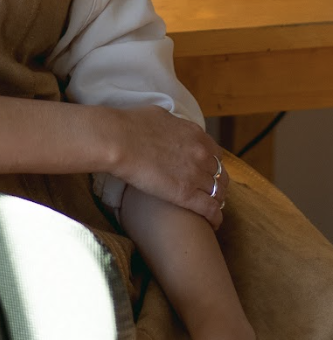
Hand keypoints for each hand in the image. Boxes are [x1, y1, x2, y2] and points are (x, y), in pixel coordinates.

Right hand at [106, 105, 228, 226]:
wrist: (119, 140)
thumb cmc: (131, 125)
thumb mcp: (159, 115)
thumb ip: (173, 124)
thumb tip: (171, 128)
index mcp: (195, 134)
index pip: (216, 154)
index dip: (212, 165)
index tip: (206, 172)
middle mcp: (201, 153)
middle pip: (220, 174)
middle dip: (217, 184)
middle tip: (209, 193)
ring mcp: (195, 174)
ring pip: (218, 193)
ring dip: (216, 201)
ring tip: (211, 210)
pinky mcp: (186, 194)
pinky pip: (211, 210)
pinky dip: (215, 218)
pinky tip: (212, 225)